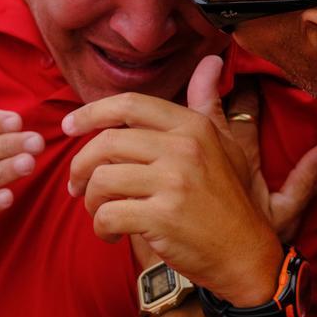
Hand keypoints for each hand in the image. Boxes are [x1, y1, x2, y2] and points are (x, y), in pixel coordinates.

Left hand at [64, 57, 316, 305]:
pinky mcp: (162, 218)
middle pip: (106, 142)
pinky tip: (111, 234)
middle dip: (80, 165)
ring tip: (99, 212)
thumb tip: (210, 60)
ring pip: (101, 178)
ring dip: (90, 200)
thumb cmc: (230, 200)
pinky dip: (101, 227)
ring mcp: (173, 182)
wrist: (247, 256)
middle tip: (76, 185)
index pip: (129, 104)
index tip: (69, 126)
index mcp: (192, 126)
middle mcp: (183, 148)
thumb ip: (208, 102)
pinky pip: (108, 214)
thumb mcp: (226, 145)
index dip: (91, 112)